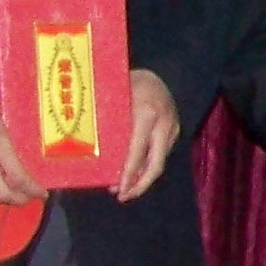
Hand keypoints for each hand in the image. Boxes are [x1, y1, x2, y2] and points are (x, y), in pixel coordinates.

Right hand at [0, 90, 43, 205]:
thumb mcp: (6, 117)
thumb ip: (17, 138)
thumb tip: (34, 154)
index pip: (17, 178)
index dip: (32, 190)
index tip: (43, 193)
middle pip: (2, 194)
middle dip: (19, 199)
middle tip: (30, 196)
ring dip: (4, 199)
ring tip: (16, 194)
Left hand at [111, 70, 180, 201]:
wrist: (163, 68)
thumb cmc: (130, 79)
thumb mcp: (116, 95)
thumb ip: (109, 120)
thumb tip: (89, 149)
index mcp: (147, 114)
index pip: (138, 152)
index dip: (128, 173)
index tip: (118, 189)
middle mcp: (165, 124)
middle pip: (155, 165)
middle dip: (139, 185)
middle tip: (122, 196)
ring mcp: (173, 128)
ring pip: (158, 161)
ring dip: (141, 177)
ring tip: (123, 188)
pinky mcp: (175, 131)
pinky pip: (160, 153)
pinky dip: (146, 165)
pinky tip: (133, 171)